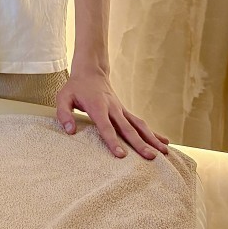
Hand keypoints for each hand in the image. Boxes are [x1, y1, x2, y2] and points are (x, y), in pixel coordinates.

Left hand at [55, 68, 170, 159]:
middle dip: (139, 143)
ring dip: (152, 138)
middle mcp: (113, 108)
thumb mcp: (63, 97)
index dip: (112, 141)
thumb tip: (70, 131)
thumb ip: (64, 114)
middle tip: (151, 157)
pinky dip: (153, 133)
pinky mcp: (125, 111)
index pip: (106, 127)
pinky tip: (165, 142)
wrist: (91, 71)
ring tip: (164, 152)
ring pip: (139, 125)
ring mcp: (121, 109)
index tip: (122, 155)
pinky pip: (140, 123)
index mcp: (97, 107)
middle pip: (127, 128)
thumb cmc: (75, 87)